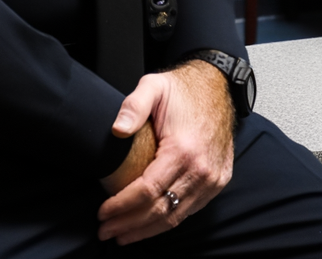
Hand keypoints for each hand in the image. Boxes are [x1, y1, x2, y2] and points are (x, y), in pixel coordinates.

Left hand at [97, 60, 234, 244]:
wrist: (218, 86)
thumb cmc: (184, 89)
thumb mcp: (154, 87)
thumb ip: (133, 106)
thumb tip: (117, 130)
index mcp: (184, 149)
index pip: (147, 191)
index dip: (122, 206)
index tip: (103, 212)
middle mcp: (202, 169)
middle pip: (159, 210)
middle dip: (128, 224)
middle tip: (106, 230)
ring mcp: (213, 178)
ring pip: (175, 217)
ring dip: (146, 230)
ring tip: (122, 235)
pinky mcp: (219, 181)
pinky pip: (190, 210)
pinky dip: (168, 221)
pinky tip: (150, 224)